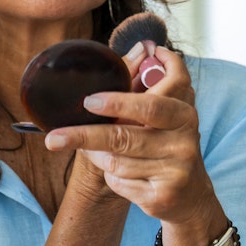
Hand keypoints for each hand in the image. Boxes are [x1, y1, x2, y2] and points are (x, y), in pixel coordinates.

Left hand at [44, 45, 218, 235]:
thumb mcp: (165, 115)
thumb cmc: (167, 145)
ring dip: (96, 155)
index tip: (89, 100)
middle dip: (85, 135)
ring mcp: (175, 170)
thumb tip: (138, 50)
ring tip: (94, 149)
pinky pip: (119, 182)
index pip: (151, 104)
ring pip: (116, 160)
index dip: (120, 101)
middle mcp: (184, 141)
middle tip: (54, 136)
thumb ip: (149, 86)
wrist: (190, 196)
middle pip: (124, 136)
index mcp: (183, 114)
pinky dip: (111, 177)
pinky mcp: (163, 195)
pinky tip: (122, 174)